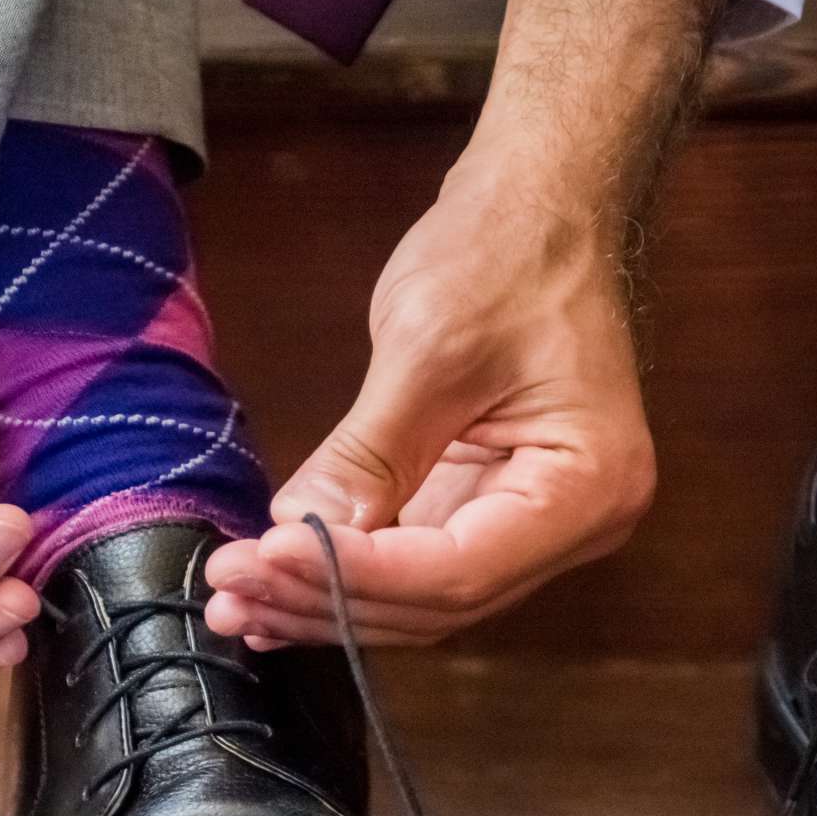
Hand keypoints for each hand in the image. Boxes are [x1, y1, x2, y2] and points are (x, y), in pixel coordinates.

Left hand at [202, 149, 656, 646]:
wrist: (540, 211)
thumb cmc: (504, 258)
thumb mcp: (429, 348)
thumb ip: (367, 454)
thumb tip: (296, 534)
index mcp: (589, 487)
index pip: (460, 570)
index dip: (358, 576)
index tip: (264, 557)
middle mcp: (575, 526)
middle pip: (440, 601)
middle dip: (329, 599)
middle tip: (227, 592)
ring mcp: (531, 525)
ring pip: (420, 598)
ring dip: (325, 602)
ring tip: (232, 605)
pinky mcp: (486, 509)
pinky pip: (413, 564)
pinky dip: (344, 577)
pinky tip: (274, 590)